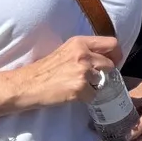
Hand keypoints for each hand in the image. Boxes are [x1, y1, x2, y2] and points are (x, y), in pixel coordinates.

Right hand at [0, 36, 123, 110]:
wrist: (26, 85)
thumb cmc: (44, 70)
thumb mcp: (65, 52)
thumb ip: (84, 52)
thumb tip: (105, 59)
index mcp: (79, 42)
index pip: (112, 43)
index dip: (116, 54)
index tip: (113, 62)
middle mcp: (83, 54)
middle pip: (110, 64)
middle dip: (106, 73)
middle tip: (94, 79)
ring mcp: (82, 72)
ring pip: (103, 81)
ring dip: (95, 86)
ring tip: (79, 86)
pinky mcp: (80, 88)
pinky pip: (94, 95)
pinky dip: (86, 97)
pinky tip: (73, 95)